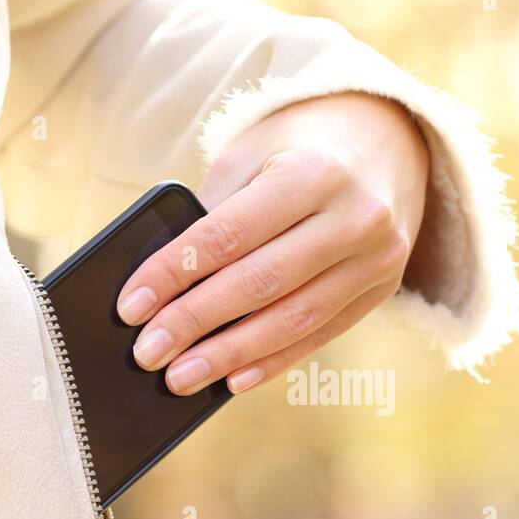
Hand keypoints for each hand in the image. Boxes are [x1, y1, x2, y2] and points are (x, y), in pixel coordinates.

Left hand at [117, 92, 428, 394]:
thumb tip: (163, 291)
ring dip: (230, 355)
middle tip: (148, 353)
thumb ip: (214, 213)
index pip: (230, 233)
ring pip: (293, 320)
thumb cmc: (298, 148)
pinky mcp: (382, 288)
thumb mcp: (253, 154)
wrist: (387, 138)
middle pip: (260, 283)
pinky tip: (232, 380)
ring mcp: (377, 258)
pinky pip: (320, 335)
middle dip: (195, 323)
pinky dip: (272, 361)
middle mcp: (356, 216)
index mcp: (314, 171)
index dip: (175, 273)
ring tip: (180, 376)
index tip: (131, 307)